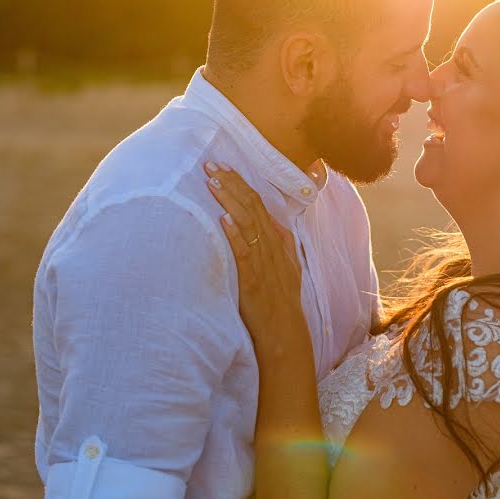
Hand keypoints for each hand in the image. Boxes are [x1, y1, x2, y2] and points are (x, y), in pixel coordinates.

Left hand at [204, 162, 309, 362]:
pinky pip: (244, 252)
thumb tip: (271, 221)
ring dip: (230, 200)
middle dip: (232, 183)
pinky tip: (223, 219)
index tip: (225, 167)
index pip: (260, 204)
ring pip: (247, 223)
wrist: (285, 333)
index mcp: (279, 242)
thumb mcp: (287, 268)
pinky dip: (234, 234)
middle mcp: (272, 247)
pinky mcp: (253, 280)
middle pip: (252, 207)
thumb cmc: (282, 302)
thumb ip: (281, 243)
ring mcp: (264, 263)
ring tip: (212, 182)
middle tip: (212, 164)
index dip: (242, 184)